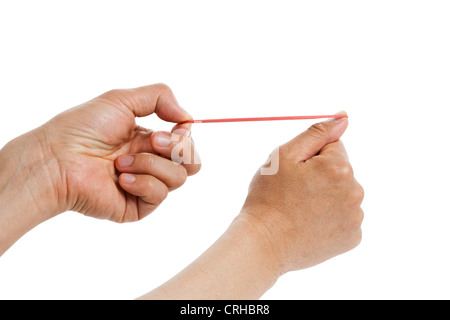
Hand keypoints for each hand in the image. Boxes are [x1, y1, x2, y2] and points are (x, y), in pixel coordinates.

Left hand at [41, 84, 200, 221]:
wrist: (57, 159)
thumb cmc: (82, 128)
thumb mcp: (121, 99)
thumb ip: (159, 97)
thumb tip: (188, 117)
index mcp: (147, 140)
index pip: (185, 142)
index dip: (184, 135)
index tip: (174, 127)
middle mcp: (149, 162)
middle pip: (192, 163)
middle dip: (179, 149)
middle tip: (152, 142)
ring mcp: (144, 185)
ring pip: (179, 178)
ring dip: (151, 164)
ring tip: (121, 162)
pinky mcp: (137, 206)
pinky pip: (160, 195)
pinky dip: (142, 183)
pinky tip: (120, 179)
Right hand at [240, 115, 363, 273]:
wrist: (264, 243)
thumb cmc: (268, 198)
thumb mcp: (284, 156)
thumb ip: (316, 134)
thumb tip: (343, 117)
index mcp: (339, 167)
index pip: (333, 146)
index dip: (310, 157)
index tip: (296, 174)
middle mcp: (355, 191)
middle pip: (341, 170)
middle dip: (321, 176)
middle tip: (296, 193)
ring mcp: (355, 217)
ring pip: (342, 194)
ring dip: (327, 197)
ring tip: (301, 210)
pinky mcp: (352, 238)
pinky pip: (344, 217)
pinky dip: (330, 218)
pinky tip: (310, 225)